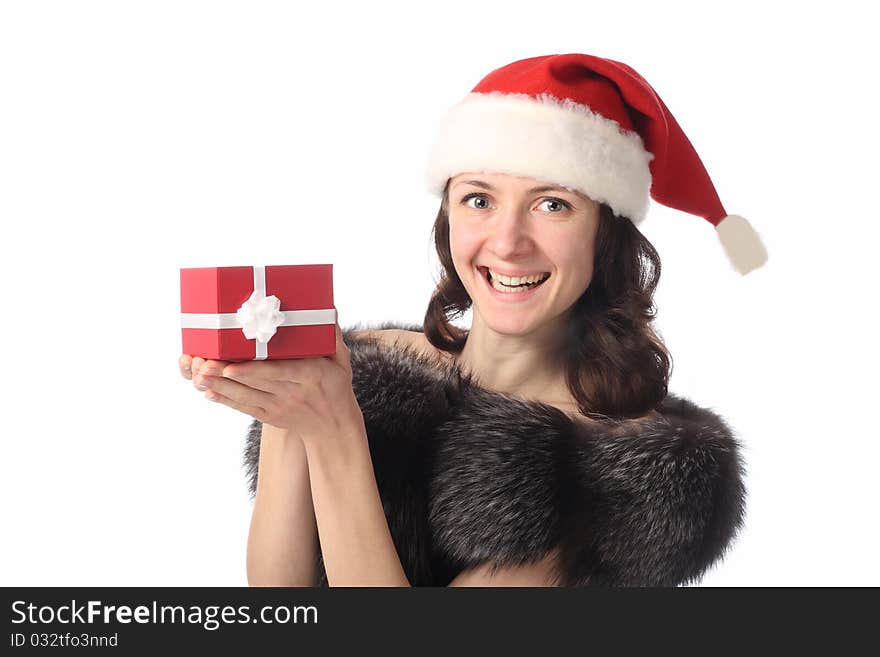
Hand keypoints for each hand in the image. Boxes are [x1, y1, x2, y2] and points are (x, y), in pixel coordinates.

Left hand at [178, 320, 363, 443]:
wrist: (334, 427)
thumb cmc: (336, 386)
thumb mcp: (341, 360)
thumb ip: (332, 335)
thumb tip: (329, 307)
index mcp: (310, 375)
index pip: (278, 373)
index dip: (252, 371)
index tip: (230, 367)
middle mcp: (292, 393)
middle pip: (255, 384)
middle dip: (226, 375)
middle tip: (202, 364)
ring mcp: (279, 407)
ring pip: (245, 396)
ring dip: (220, 387)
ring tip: (199, 375)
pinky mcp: (270, 416)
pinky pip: (244, 408)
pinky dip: (226, 400)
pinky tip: (208, 391)